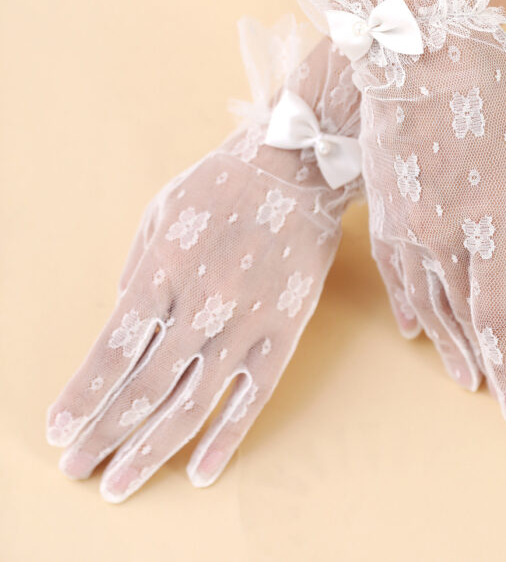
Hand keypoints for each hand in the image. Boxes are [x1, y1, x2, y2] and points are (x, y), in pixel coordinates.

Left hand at [46, 18, 361, 500]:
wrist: (296, 170)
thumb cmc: (223, 186)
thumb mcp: (162, 212)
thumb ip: (139, 269)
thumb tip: (123, 318)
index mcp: (162, 271)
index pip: (112, 352)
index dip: (83, 398)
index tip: (62, 432)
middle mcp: (200, 305)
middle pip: (143, 389)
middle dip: (105, 436)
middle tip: (80, 471)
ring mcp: (246, 323)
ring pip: (192, 404)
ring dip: (150, 450)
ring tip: (120, 483)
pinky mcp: (284, 331)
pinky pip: (252, 397)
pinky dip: (225, 439)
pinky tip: (198, 471)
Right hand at [285, 0, 505, 421]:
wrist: (417, 50)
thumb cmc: (491, 91)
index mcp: (491, 219)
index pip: (497, 317)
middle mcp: (444, 234)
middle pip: (460, 317)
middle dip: (478, 359)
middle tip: (486, 391)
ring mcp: (406, 225)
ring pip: (426, 301)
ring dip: (443, 340)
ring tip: (456, 371)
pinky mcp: (382, 211)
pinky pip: (392, 272)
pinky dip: (407, 304)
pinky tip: (413, 327)